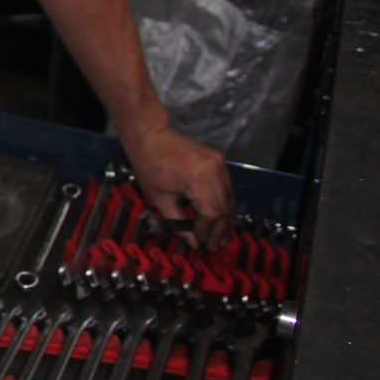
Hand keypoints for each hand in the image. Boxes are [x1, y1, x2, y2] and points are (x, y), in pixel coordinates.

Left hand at [121, 119, 233, 247]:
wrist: (151, 135)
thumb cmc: (149, 164)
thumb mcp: (159, 198)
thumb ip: (178, 222)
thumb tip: (193, 242)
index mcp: (198, 179)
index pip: (212, 213)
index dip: (207, 231)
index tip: (201, 243)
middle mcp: (214, 170)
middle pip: (225, 207)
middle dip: (220, 229)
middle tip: (213, 245)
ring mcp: (220, 164)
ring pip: (230, 199)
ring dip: (224, 218)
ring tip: (216, 235)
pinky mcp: (220, 160)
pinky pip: (226, 188)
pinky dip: (222, 203)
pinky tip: (215, 216)